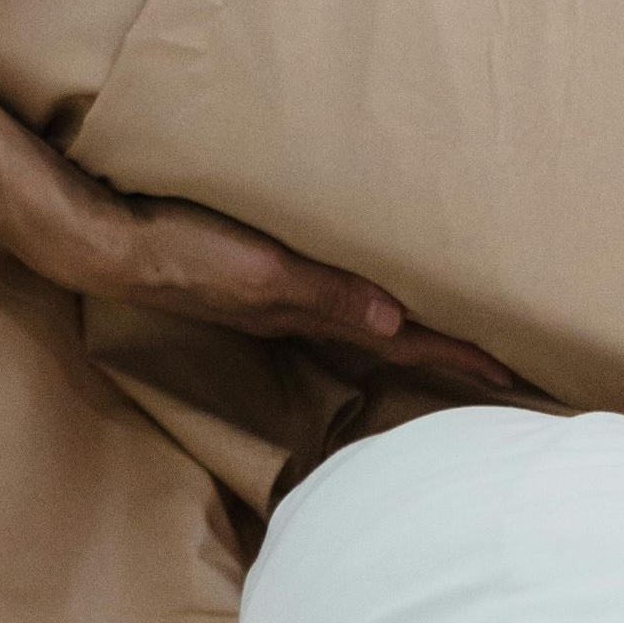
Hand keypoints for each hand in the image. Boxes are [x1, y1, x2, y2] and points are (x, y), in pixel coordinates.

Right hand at [47, 188, 518, 390]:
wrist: (113, 249)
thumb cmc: (186, 255)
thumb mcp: (260, 273)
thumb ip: (325, 296)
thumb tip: (396, 327)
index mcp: (311, 316)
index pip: (402, 346)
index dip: (456, 356)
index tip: (510, 373)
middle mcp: (303, 318)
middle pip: (393, 346)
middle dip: (447, 355)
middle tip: (505, 369)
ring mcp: (280, 307)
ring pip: (364, 332)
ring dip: (411, 340)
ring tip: (455, 342)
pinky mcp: (260, 288)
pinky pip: (331, 309)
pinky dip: (366, 315)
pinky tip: (371, 306)